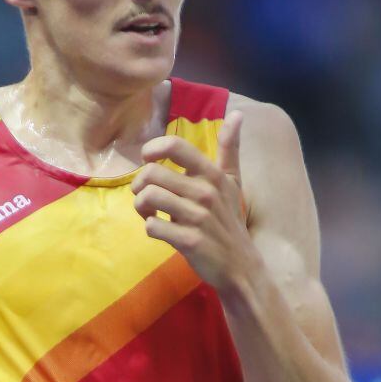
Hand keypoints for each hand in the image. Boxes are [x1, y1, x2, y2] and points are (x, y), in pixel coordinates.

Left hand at [131, 112, 254, 294]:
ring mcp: (198, 218)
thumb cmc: (229, 222)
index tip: (148, 160)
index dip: (153, 149)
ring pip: (148, 198)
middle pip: (152, 173)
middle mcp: (206, 192)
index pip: (176, 146)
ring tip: (149, 213)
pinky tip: (159, 230)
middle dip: (140, 184)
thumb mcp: (233, 183)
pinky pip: (152, 226)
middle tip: (145, 195)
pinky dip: (150, 228)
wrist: (240, 267)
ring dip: (140, 206)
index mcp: (212, 174)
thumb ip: (230, 149)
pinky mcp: (190, 241)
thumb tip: (238, 114)